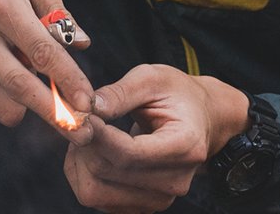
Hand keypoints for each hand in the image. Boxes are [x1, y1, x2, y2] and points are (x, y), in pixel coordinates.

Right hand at [0, 0, 93, 138]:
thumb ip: (57, 10)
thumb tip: (81, 43)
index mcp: (1, 5)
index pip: (41, 52)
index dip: (68, 80)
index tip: (89, 101)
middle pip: (20, 88)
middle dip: (55, 114)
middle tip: (82, 129)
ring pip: (3, 107)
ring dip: (28, 105)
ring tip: (35, 79)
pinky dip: (4, 102)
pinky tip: (7, 74)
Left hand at [64, 63, 248, 212]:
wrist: (201, 119)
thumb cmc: (177, 94)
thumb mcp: (153, 78)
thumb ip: (121, 92)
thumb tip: (89, 107)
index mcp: (185, 145)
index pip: (130, 153)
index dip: (98, 136)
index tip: (79, 115)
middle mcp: (175, 180)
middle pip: (109, 173)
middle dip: (85, 144)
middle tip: (78, 117)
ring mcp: (159, 198)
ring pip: (96, 193)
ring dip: (79, 162)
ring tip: (85, 133)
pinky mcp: (143, 205)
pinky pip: (98, 199)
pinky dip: (84, 174)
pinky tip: (91, 149)